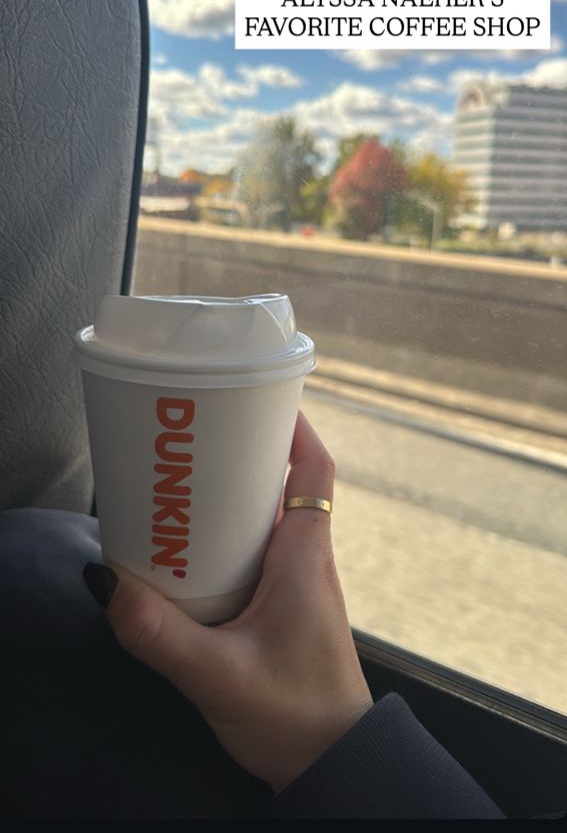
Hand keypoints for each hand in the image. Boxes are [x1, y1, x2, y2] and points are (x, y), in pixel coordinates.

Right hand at [85, 411, 372, 792]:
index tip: (259, 398)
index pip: (315, 469)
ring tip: (178, 491)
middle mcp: (306, 560)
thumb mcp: (219, 674)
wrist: (335, 766)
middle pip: (281, 486)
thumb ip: (160, 635)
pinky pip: (254, 557)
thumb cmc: (297, 716)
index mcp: (306, 555)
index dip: (295, 426)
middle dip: (240, 459)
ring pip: (265, 522)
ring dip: (228, 502)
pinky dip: (225, 543)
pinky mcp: (282, 611)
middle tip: (192, 444)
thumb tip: (106, 584)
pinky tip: (185, 557)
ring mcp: (296, 586)